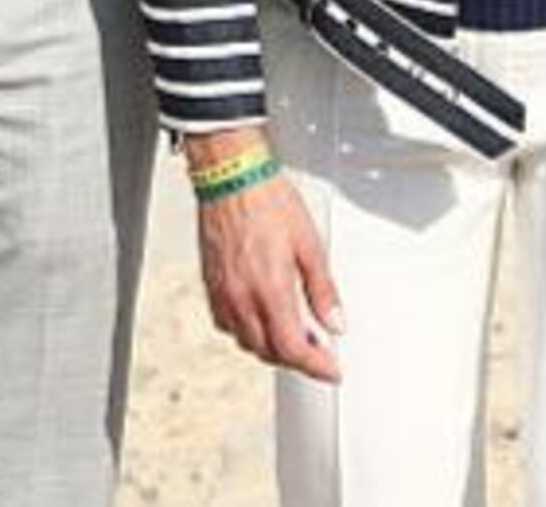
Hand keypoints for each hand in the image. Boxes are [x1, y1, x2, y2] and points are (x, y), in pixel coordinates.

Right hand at [189, 135, 342, 381]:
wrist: (230, 175)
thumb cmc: (266, 199)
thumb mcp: (310, 244)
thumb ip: (323, 289)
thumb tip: (335, 321)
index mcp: (270, 288)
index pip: (292, 349)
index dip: (315, 367)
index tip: (330, 370)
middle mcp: (241, 296)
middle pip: (268, 351)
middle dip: (295, 359)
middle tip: (317, 350)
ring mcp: (221, 292)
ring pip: (245, 342)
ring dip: (270, 347)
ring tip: (292, 333)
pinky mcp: (209, 283)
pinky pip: (225, 323)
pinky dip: (246, 331)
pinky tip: (260, 317)